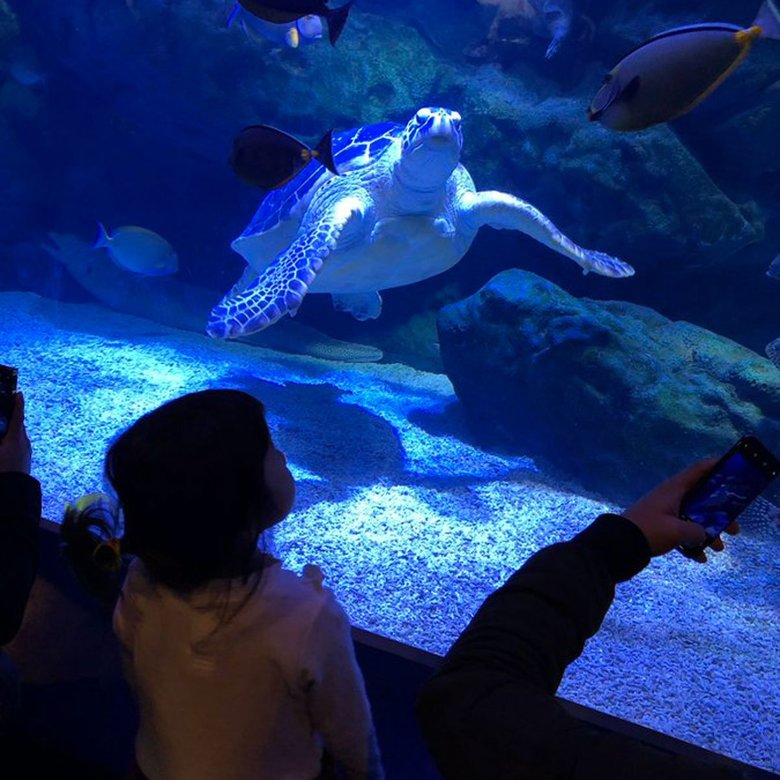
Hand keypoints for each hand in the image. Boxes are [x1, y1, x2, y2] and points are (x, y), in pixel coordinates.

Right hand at [0, 393, 31, 473]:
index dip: (18, 404)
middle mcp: (24, 442)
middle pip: (17, 425)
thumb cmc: (1, 469)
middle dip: (10, 418)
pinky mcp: (25, 458)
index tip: (19, 393)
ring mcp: (26, 450)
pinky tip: (3, 445)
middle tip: (5, 411)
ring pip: (18, 435)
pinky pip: (18, 444)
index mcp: (16, 437)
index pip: (18, 416)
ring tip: (3, 431)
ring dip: (10, 431)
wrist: (14, 490)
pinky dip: (11, 440)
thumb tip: (2, 434)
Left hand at [623, 458, 738, 562]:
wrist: (618, 544)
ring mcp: (664, 512)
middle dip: (720, 514)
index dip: (716, 466)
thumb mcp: (677, 531)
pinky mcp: (659, 526)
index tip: (734, 467)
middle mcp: (670, 497)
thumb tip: (704, 534)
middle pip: (701, 499)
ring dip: (708, 532)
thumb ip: (697, 531)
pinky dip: (691, 543)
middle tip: (735, 528)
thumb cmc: (649, 530)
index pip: (698, 470)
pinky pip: (681, 532)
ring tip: (719, 548)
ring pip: (693, 518)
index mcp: (674, 489)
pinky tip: (700, 558)